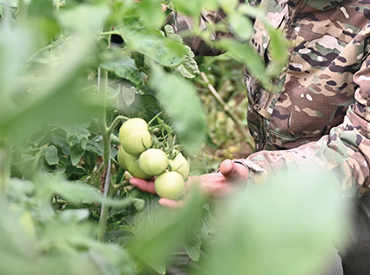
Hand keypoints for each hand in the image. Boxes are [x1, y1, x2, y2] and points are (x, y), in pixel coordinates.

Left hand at [129, 159, 248, 207]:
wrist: (236, 183)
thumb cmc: (238, 181)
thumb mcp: (237, 175)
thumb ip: (231, 170)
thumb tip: (225, 165)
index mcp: (202, 194)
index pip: (186, 203)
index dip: (173, 204)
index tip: (161, 200)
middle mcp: (191, 194)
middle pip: (167, 194)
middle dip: (149, 189)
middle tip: (131, 181)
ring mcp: (187, 188)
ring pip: (165, 187)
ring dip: (149, 182)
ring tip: (131, 174)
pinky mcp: (186, 182)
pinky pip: (169, 180)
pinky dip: (158, 175)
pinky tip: (146, 168)